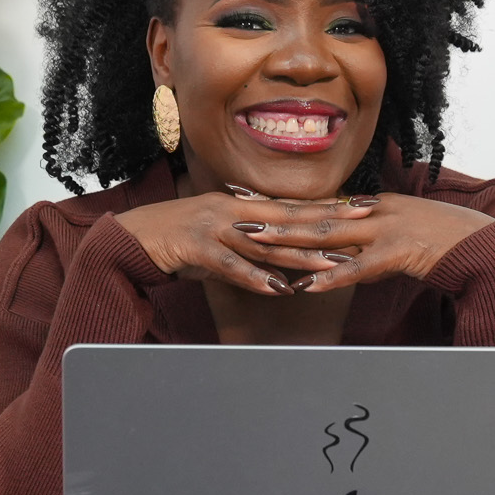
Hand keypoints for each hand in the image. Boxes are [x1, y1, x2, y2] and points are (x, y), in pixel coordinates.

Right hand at [113, 188, 378, 295]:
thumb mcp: (216, 241)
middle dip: (328, 221)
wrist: (129, 238)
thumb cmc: (173, 241)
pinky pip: (230, 265)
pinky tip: (277, 289)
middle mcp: (232, 211)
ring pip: (265, 243)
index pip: (291, 207)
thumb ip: (245, 251)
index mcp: (239, 205)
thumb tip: (271, 269)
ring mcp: (214, 227)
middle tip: (364, 222)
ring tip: (332, 264)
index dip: (327, 207)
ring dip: (299, 256)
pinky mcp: (196, 247)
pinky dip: (254, 277)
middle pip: (288, 218)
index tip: (361, 207)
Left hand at [228, 192, 494, 293]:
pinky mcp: (400, 253)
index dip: (280, 201)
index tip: (245, 196)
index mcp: (372, 206)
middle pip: (314, 214)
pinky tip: (308, 286)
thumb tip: (342, 254)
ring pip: (329, 235)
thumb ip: (371, 240)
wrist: (484, 244)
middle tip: (235, 213)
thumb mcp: (403, 233)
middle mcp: (373, 212)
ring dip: (291, 240)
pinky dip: (333, 277)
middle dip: (273, 214)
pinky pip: (360, 268)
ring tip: (257, 242)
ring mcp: (385, 230)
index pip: (318, 202)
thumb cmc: (446, 241)